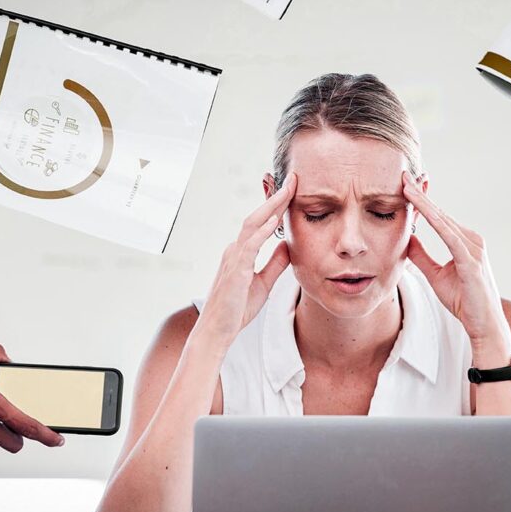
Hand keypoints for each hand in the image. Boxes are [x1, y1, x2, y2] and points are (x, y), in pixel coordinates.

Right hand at [195, 173, 297, 347]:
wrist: (217, 332)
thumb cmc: (237, 310)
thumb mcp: (264, 283)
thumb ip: (275, 264)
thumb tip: (288, 245)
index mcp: (242, 253)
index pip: (261, 223)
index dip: (277, 206)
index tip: (292, 190)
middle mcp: (235, 250)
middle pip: (256, 217)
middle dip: (276, 197)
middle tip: (293, 179)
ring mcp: (233, 259)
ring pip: (252, 225)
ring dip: (270, 207)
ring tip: (288, 191)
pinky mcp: (234, 271)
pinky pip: (248, 247)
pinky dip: (261, 232)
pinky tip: (274, 221)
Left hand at [401, 171, 510, 364]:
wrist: (484, 325)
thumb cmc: (464, 301)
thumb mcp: (436, 275)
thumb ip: (422, 256)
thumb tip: (407, 239)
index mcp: (464, 242)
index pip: (438, 218)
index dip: (421, 201)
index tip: (404, 185)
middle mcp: (472, 240)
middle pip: (441, 213)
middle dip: (421, 195)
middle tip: (403, 176)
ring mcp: (474, 249)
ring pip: (444, 221)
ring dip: (425, 204)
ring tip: (406, 188)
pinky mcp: (472, 260)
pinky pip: (450, 237)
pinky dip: (436, 222)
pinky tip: (423, 212)